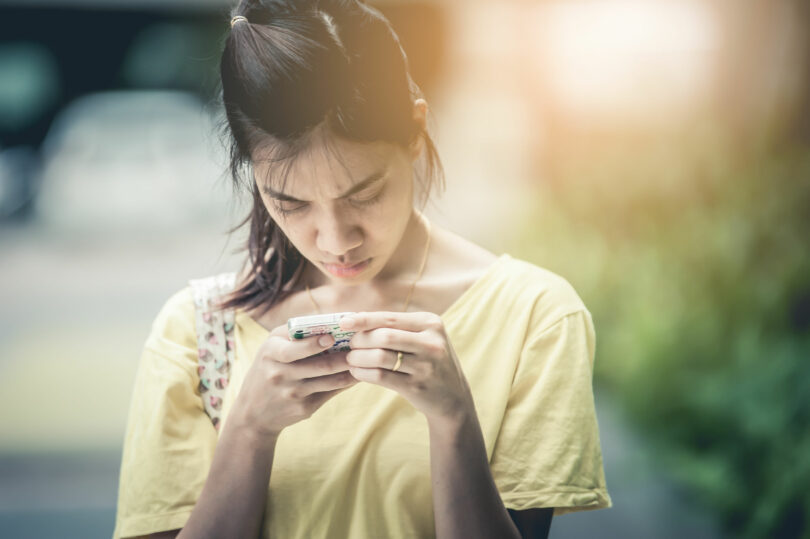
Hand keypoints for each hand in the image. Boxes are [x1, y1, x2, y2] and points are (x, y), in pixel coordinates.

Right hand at [229, 324, 357, 440]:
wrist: (253, 411)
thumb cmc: (268, 367)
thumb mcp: (271, 346)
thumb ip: (295, 331)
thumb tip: (330, 320)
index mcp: (271, 353)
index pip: (294, 350)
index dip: (315, 344)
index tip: (332, 337)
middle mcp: (280, 375)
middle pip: (320, 366)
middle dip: (344, 357)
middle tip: (360, 347)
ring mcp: (293, 394)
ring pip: (330, 381)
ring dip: (350, 370)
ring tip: (364, 359)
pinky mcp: (304, 409)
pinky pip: (331, 393)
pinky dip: (346, 383)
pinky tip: (357, 374)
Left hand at [340, 312, 475, 425]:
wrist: (452, 397)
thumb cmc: (428, 362)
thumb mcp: (423, 339)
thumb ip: (397, 328)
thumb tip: (356, 319)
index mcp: (431, 323)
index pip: (390, 318)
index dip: (364, 319)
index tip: (343, 322)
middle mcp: (431, 342)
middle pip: (384, 336)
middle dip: (360, 340)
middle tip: (349, 345)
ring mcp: (426, 366)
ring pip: (380, 357)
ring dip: (359, 358)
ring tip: (350, 359)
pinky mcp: (417, 386)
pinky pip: (382, 377)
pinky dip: (364, 373)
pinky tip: (356, 372)